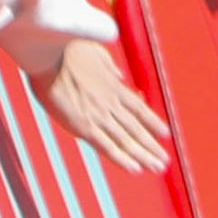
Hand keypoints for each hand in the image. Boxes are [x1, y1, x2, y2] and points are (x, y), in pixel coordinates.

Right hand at [34, 37, 173, 176]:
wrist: (52, 51)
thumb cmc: (68, 48)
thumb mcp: (97, 53)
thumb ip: (109, 68)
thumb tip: (118, 75)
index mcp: (114, 87)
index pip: (140, 109)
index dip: (153, 123)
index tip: (165, 134)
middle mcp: (112, 104)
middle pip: (137, 129)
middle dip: (151, 147)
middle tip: (164, 161)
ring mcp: (100, 115)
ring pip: (127, 140)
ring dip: (143, 156)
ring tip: (158, 167)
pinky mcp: (84, 125)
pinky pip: (107, 146)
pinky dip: (122, 159)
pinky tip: (135, 169)